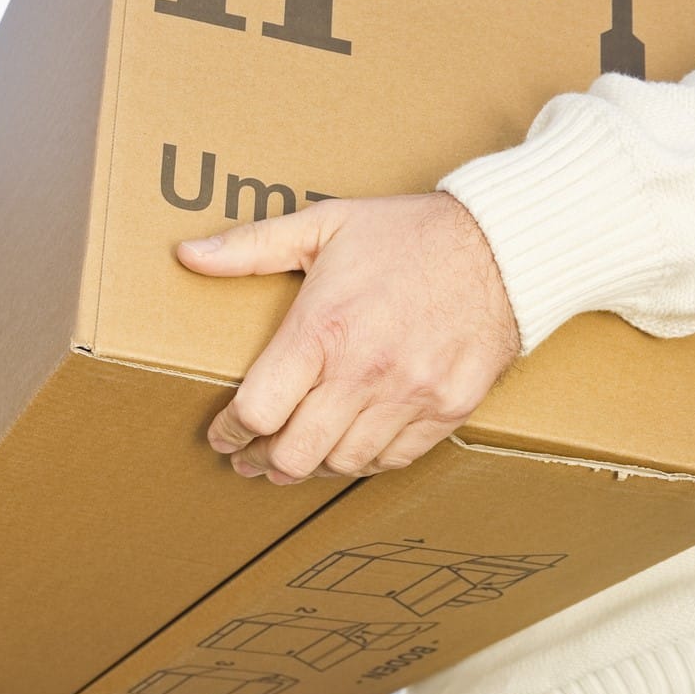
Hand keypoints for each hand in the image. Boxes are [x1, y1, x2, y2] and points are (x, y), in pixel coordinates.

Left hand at [178, 193, 519, 484]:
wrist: (506, 245)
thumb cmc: (409, 234)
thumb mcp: (324, 225)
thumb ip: (251, 246)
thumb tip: (188, 255)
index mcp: (323, 330)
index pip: (256, 410)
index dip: (229, 432)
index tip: (221, 434)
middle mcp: (363, 372)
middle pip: (293, 452)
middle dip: (260, 461)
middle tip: (248, 459)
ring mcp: (409, 396)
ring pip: (340, 463)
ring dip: (308, 468)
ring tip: (291, 461)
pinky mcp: (446, 410)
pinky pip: (391, 460)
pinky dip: (361, 463)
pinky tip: (344, 453)